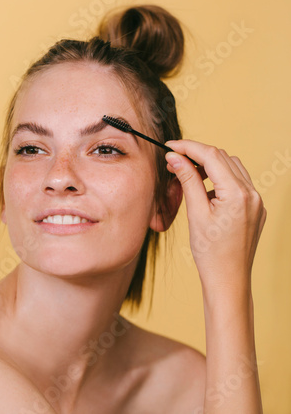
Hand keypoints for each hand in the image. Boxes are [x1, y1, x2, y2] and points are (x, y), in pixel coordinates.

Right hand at [164, 140, 266, 294]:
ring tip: (188, 173)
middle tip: (174, 160)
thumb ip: (187, 181)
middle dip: (198, 154)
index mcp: (237, 194)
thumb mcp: (195, 214)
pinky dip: (220, 178)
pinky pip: (238, 182)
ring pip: (232, 167)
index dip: (189, 147)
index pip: (211, 156)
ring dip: (210, 165)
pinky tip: (205, 189)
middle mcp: (252, 194)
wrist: (228, 280)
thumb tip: (175, 158)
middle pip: (223, 158)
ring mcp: (256, 201)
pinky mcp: (255, 208)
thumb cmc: (211, 254)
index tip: (170, 146)